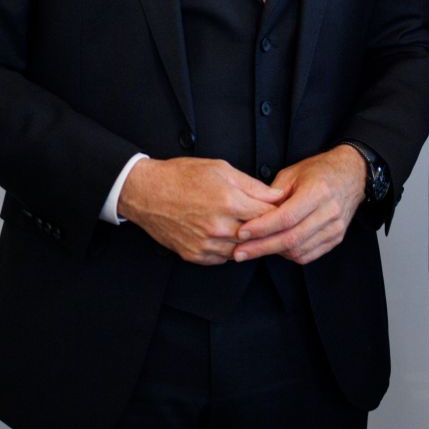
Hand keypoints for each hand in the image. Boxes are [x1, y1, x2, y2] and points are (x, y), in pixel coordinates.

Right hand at [116, 157, 285, 264]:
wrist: (146, 192)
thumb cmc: (182, 176)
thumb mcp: (221, 169)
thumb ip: (252, 185)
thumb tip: (277, 195)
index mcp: (229, 202)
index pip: (269, 215)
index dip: (279, 212)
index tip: (283, 209)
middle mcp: (218, 227)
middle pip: (257, 235)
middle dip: (266, 228)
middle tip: (270, 222)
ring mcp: (205, 244)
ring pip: (242, 250)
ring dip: (247, 241)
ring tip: (247, 228)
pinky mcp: (194, 255)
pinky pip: (222, 259)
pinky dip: (229, 249)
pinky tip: (228, 236)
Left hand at [231, 145, 365, 264]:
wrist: (352, 174)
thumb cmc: (320, 171)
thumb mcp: (293, 174)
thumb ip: (272, 195)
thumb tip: (252, 215)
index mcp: (318, 191)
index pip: (286, 217)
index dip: (262, 228)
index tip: (241, 232)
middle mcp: (329, 211)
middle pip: (291, 238)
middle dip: (261, 247)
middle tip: (238, 252)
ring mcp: (335, 227)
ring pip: (299, 250)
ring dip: (273, 252)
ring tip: (254, 250)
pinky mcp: (337, 237)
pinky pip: (309, 255)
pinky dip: (289, 255)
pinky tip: (276, 249)